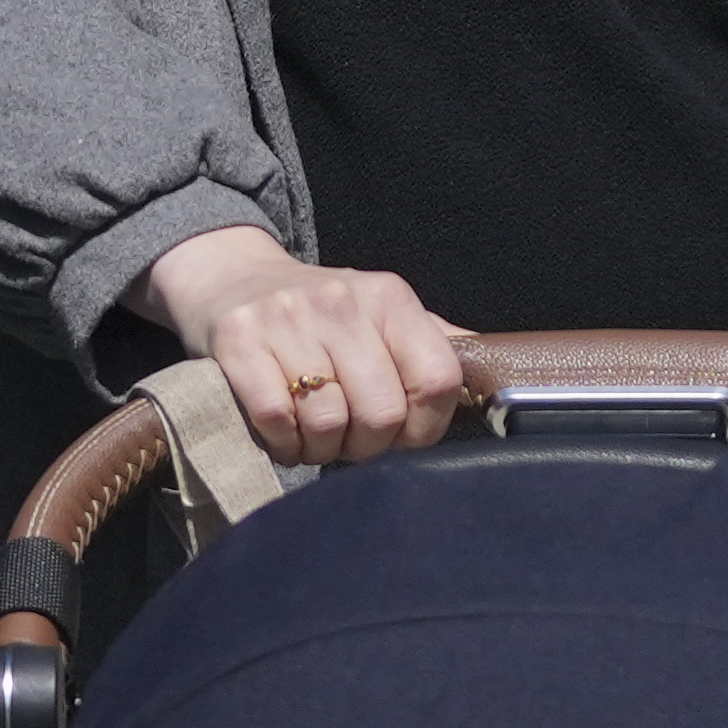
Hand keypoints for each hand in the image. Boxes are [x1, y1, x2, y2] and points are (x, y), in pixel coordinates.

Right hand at [139, 224, 469, 468]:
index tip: (403, 437)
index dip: (426, 428)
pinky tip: (282, 429)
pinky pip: (276, 419)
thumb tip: (497, 377)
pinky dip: (281, 441)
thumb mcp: (381, 315)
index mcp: (389, 297)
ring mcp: (287, 317)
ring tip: (312, 434)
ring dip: (320, 449)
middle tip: (349, 440)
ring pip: (328, 424)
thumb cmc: (320, 313)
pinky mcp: (238, 340)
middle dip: (367, 447)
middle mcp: (342, 300)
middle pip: (383, 414)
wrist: (230, 278)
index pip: (438, 380)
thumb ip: (433, 346)